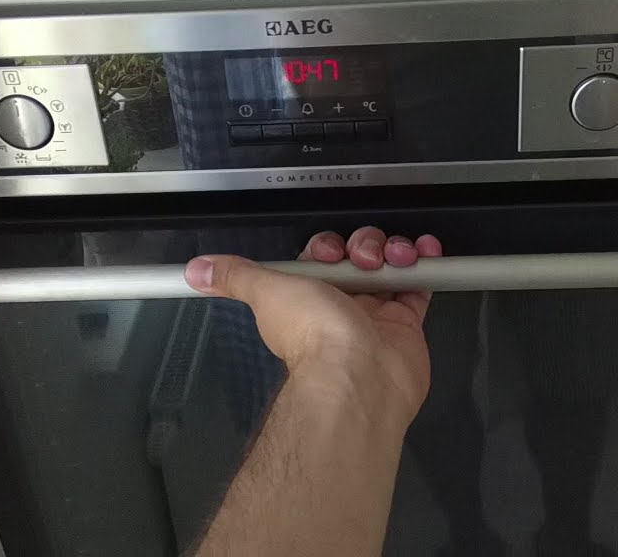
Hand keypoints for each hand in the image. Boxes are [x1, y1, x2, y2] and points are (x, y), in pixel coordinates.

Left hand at [184, 227, 441, 428]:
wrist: (358, 374)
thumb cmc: (312, 333)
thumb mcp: (266, 291)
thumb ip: (234, 276)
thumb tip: (193, 270)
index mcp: (307, 296)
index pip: (321, 256)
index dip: (329, 246)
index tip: (332, 252)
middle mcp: (340, 303)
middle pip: (357, 255)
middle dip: (365, 244)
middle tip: (366, 259)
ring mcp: (375, 312)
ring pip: (388, 265)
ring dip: (394, 250)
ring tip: (397, 259)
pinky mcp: (406, 321)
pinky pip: (418, 284)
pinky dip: (423, 265)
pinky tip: (424, 254)